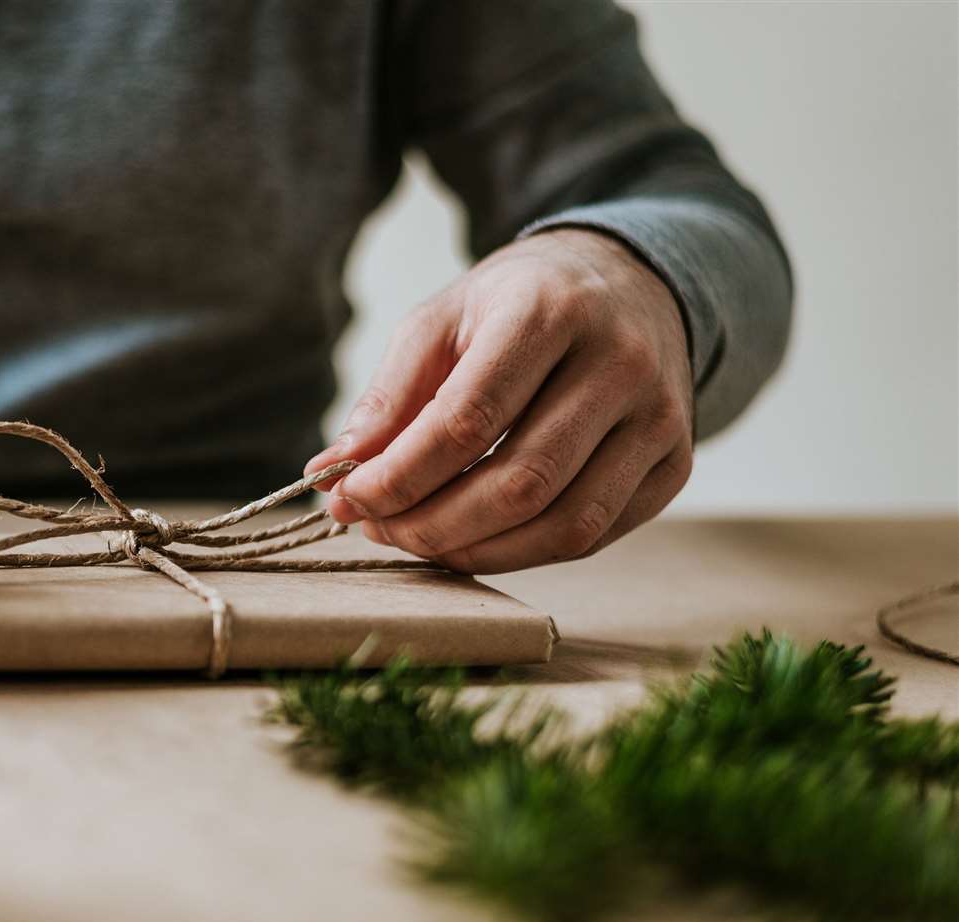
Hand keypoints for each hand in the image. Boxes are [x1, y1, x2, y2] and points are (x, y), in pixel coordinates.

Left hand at [305, 229, 694, 572]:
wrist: (630, 282)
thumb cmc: (519, 306)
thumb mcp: (442, 321)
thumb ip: (387, 397)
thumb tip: (332, 473)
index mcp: (551, 311)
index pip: (468, 420)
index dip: (400, 475)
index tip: (348, 498)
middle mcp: (619, 364)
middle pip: (518, 483)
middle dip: (431, 524)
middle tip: (376, 527)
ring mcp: (660, 419)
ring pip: (562, 523)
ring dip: (474, 551)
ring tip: (417, 537)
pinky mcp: (675, 464)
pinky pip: (592, 535)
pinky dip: (521, 552)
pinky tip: (473, 539)